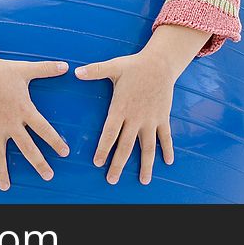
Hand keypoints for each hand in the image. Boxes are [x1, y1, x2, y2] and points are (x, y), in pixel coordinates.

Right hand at [0, 56, 69, 190]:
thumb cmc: (3, 70)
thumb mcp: (28, 69)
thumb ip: (48, 69)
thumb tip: (67, 66)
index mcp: (25, 110)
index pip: (44, 129)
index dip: (56, 142)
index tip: (65, 153)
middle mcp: (10, 123)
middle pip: (27, 148)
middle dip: (39, 163)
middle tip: (48, 176)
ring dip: (2, 171)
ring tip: (5, 187)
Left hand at [75, 50, 178, 184]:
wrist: (160, 63)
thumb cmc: (134, 65)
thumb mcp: (113, 67)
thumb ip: (94, 71)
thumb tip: (75, 72)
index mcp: (121, 108)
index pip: (110, 133)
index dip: (103, 149)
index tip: (98, 163)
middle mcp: (136, 118)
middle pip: (126, 146)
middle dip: (118, 164)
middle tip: (111, 180)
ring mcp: (151, 119)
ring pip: (148, 147)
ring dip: (146, 164)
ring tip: (144, 180)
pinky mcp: (163, 117)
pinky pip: (166, 137)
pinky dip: (167, 149)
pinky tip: (168, 162)